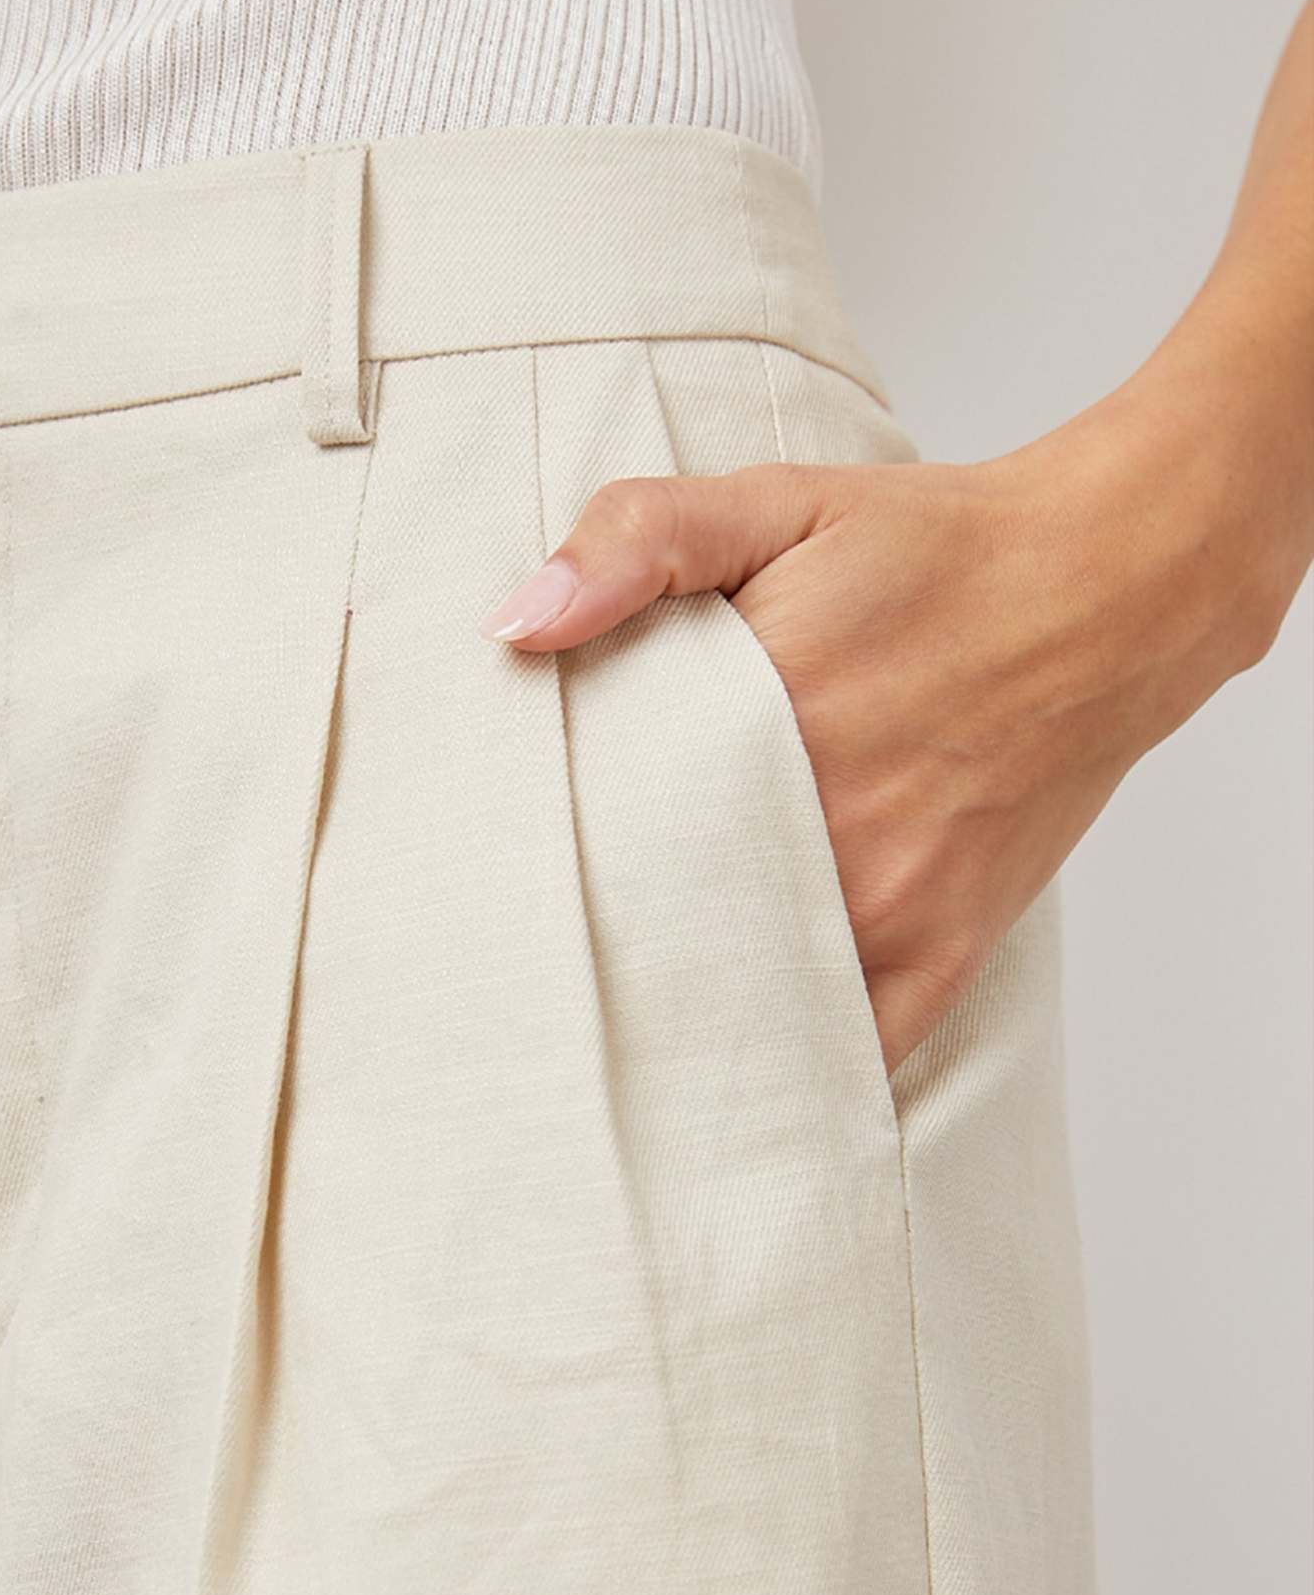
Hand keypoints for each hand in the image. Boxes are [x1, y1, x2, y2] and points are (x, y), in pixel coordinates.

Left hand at [479, 394, 1284, 1075]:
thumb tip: (518, 624)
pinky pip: (846, 1057)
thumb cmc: (936, 550)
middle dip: (589, 958)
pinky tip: (721, 1092)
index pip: (604, 829)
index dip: (537, 865)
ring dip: (672, 1026)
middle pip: (657, 934)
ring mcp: (890, 909)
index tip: (483, 888)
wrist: (1111, 590)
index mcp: (764, 725)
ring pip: (743, 1010)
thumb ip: (641, 541)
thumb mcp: (779, 502)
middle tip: (513, 978)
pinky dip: (785, 1080)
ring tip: (597, 1039)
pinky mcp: (941, 955)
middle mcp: (828, 834)